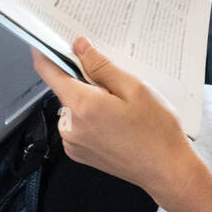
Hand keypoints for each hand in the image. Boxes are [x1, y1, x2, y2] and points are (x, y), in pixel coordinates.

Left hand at [30, 37, 200, 203]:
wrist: (166, 170)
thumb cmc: (156, 131)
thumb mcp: (134, 88)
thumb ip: (102, 66)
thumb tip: (80, 47)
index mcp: (82, 106)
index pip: (49, 72)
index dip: (45, 53)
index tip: (45, 41)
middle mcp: (71, 127)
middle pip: (65, 89)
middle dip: (84, 79)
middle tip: (114, 82)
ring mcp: (73, 143)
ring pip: (73, 106)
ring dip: (89, 100)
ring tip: (121, 108)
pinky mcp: (79, 153)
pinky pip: (77, 125)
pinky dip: (91, 117)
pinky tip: (116, 121)